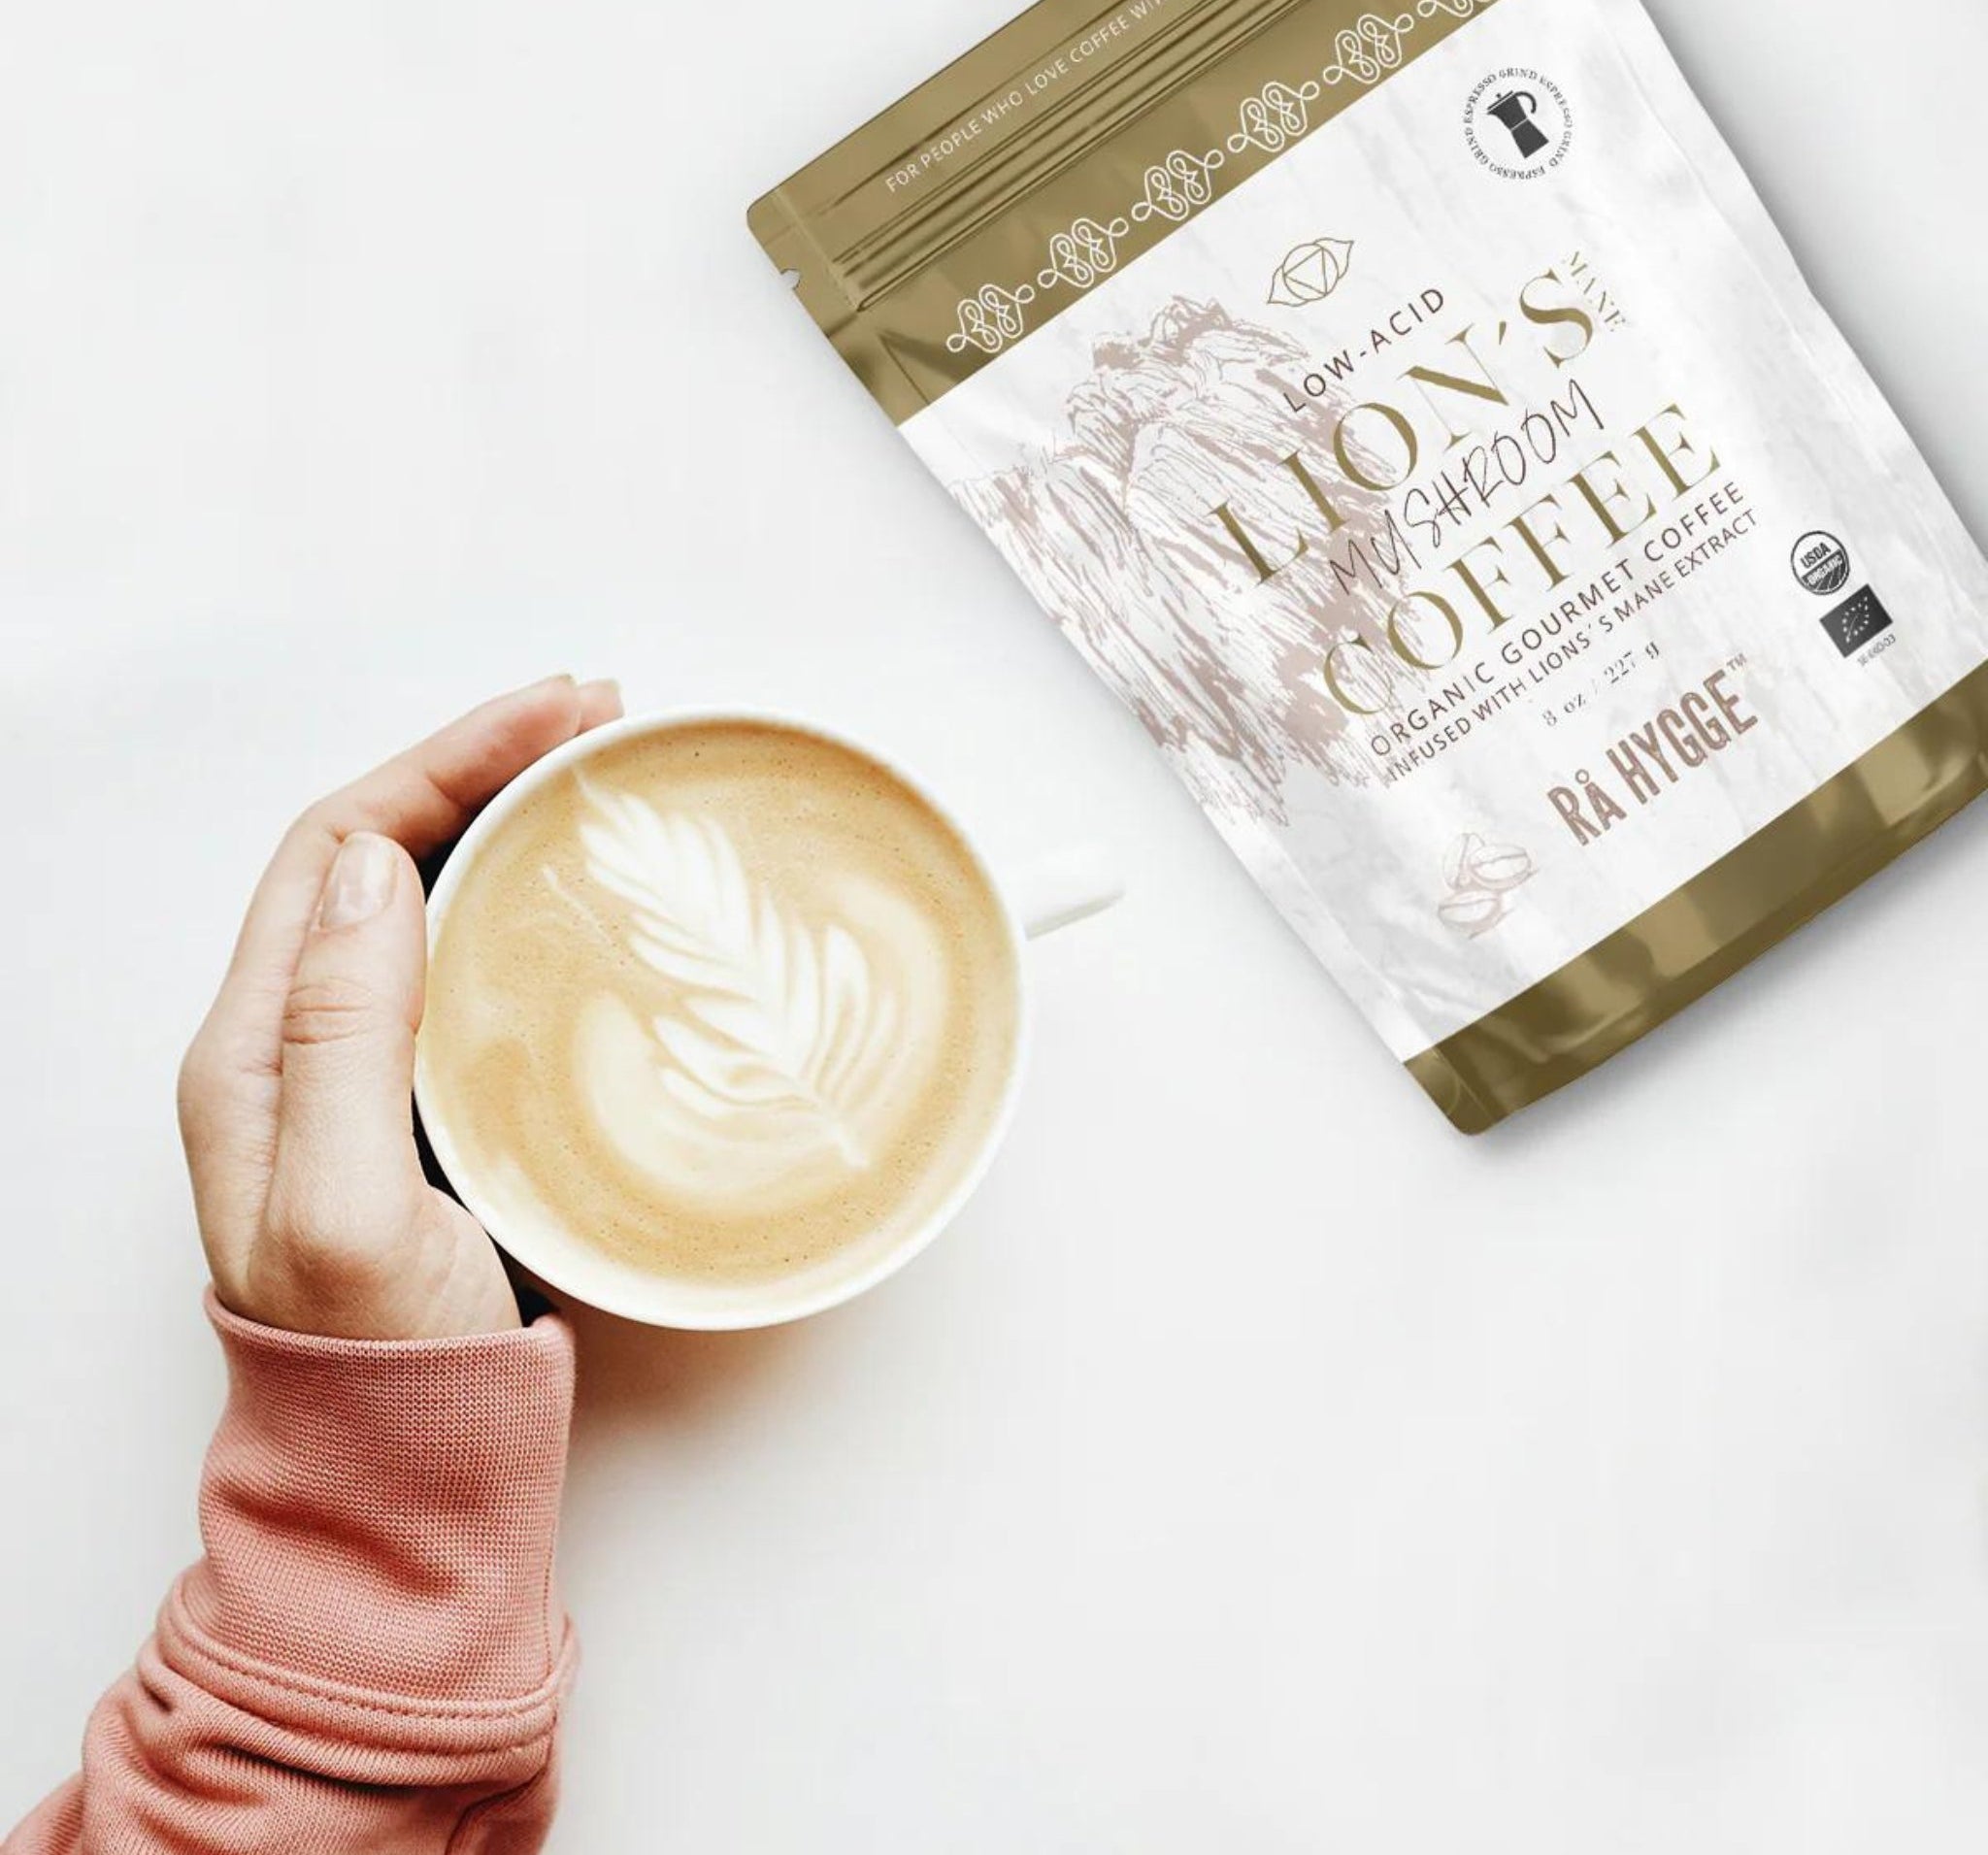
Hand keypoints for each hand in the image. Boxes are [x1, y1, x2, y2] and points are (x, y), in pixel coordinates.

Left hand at [177, 675, 623, 1339]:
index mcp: (255, 1050)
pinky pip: (467, 968)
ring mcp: (363, 1074)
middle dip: (482, 764)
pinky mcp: (428, 1106)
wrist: (399, 1478)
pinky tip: (579, 897)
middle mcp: (298, 1043)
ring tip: (596, 777)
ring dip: (504, 822)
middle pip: (382, 853)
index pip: (341, 847)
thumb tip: (383, 868)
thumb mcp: (344, 1208)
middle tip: (597, 722)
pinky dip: (522, 904)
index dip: (444, 758)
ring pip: (426, 902)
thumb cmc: (376, 1368)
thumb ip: (344, 1038)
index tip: (555, 715)